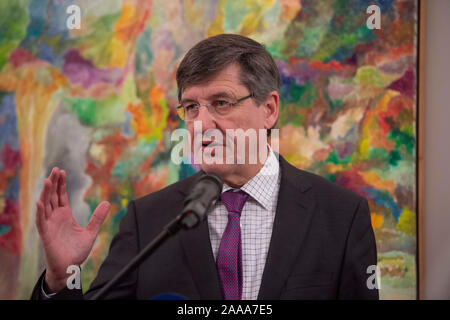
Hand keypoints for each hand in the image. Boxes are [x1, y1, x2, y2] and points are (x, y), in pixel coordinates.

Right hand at [35, 167, 109, 292]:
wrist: (70, 268)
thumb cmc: (76, 251)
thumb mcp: (91, 232)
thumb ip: (97, 218)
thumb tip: (107, 203)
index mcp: (65, 215)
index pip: (61, 196)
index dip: (61, 184)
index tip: (61, 171)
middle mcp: (56, 217)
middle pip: (52, 196)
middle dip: (54, 183)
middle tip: (55, 169)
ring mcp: (50, 225)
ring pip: (45, 205)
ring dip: (46, 193)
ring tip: (49, 180)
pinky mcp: (46, 234)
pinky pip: (41, 221)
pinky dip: (40, 212)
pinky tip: (40, 202)